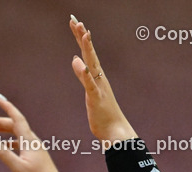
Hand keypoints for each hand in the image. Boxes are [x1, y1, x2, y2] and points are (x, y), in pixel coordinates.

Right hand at [0, 95, 70, 171]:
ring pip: (19, 133)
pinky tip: (6, 144)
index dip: (8, 108)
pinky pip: (22, 141)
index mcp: (29, 141)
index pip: (17, 119)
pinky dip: (12, 139)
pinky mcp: (36, 154)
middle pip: (17, 125)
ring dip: (7, 130)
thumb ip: (3, 153)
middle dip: (2, 121)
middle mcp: (33, 141)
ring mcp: (35, 147)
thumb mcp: (16, 167)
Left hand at [69, 16, 137, 143]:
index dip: (81, 38)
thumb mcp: (89, 92)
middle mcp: (99, 78)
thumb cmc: (103, 114)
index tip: (76, 22)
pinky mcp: (96, 99)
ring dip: (87, 48)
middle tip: (76, 20)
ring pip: (92, 64)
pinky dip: (84, 73)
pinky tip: (78, 62)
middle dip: (82, 37)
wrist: (115, 131)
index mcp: (97, 77)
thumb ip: (83, 77)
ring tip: (83, 33)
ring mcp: (98, 87)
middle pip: (89, 54)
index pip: (87, 54)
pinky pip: (89, 84)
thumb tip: (76, 60)